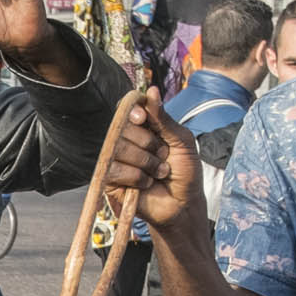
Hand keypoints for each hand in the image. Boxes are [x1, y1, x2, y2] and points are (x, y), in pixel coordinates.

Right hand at [106, 89, 206, 231]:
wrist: (183, 204)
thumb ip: (164, 118)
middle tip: (162, 155)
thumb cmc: (185, 173)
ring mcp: (117, 160)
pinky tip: (146, 183)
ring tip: (158, 172)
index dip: (134, 111)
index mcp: (143, 129)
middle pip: (123, 128)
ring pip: (120, 148)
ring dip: (146, 162)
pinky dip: (136, 177)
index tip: (143, 117)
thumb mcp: (182, 141)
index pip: (128, 110)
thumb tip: (151, 91)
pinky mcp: (110, 180)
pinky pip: (115, 169)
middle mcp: (127, 141)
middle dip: (148, 143)